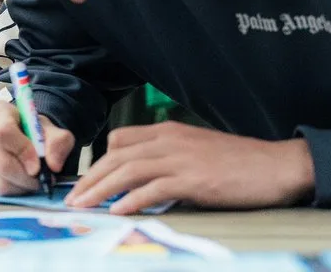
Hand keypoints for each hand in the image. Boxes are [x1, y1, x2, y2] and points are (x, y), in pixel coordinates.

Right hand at [0, 98, 74, 194]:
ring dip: (20, 186)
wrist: (21, 138)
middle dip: (25, 176)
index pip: (3, 132)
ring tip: (30, 179)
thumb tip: (53, 165)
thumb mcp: (53, 131)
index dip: (22, 151)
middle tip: (40, 179)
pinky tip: (17, 180)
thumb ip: (58, 143)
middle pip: (0, 161)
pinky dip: (9, 191)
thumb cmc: (34, 132)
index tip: (38, 166)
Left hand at [65, 121, 314, 213]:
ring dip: (101, 189)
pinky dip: (132, 199)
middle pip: (117, 156)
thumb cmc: (234, 160)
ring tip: (83, 206)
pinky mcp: (192, 179)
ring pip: (128, 170)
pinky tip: (117, 211)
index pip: (119, 139)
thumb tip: (143, 179)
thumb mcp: (193, 150)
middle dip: (90, 178)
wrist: (272, 164)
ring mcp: (178, 158)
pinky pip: (153, 188)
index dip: (99, 161)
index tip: (86, 181)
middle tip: (72, 198)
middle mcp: (166, 140)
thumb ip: (167, 157)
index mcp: (165, 131)